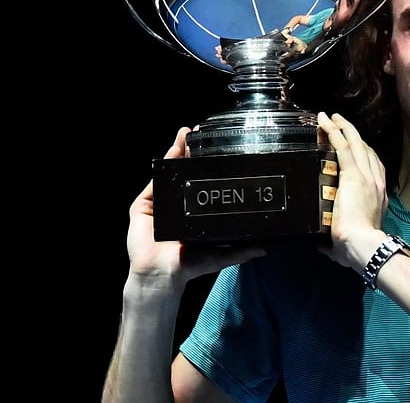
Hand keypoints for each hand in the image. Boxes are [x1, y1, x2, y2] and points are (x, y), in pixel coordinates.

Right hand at [126, 126, 265, 289]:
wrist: (162, 276)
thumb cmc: (189, 266)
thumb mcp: (220, 255)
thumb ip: (241, 250)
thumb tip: (266, 247)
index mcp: (193, 211)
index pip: (202, 183)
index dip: (208, 166)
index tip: (218, 149)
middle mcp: (177, 203)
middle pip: (184, 172)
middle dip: (191, 151)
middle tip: (201, 132)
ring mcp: (160, 202)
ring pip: (169, 171)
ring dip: (177, 150)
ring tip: (186, 132)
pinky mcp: (143, 205)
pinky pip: (155, 181)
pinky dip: (164, 165)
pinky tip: (173, 151)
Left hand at [316, 112, 387, 268]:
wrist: (363, 246)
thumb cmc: (355, 248)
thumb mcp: (347, 240)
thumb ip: (335, 239)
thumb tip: (322, 245)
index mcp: (378, 196)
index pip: (373, 167)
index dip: (363, 153)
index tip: (353, 146)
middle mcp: (376, 182)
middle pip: (365, 150)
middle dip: (353, 135)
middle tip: (340, 123)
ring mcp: (366, 177)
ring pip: (356, 144)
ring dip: (343, 127)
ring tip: (332, 116)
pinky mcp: (353, 175)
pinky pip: (343, 147)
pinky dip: (334, 131)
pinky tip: (326, 121)